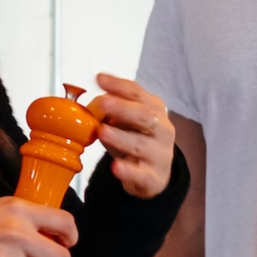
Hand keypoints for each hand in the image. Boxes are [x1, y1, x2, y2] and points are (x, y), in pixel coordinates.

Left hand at [87, 72, 175, 198]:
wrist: (156, 174)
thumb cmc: (137, 141)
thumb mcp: (127, 122)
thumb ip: (113, 110)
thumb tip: (93, 101)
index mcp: (154, 110)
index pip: (137, 94)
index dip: (118, 85)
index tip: (100, 78)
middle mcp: (162, 129)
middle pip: (144, 116)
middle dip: (122, 108)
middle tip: (103, 102)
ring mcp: (159, 154)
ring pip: (141, 144)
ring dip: (121, 137)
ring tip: (103, 132)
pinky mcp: (153, 177)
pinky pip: (141, 174)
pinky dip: (128, 170)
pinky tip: (116, 167)